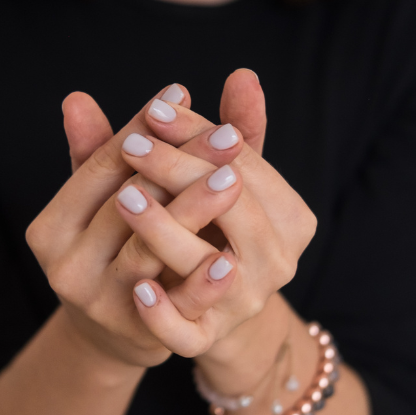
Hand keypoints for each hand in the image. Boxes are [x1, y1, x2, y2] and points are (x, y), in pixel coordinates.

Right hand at [27, 86, 248, 366]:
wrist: (113, 333)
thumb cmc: (112, 247)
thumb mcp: (102, 202)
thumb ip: (99, 154)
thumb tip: (77, 98)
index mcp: (51, 227)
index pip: (101, 166)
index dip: (141, 127)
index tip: (181, 93)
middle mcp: (65, 266)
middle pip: (126, 203)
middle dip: (179, 164)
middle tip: (225, 134)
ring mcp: (99, 304)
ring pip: (147, 250)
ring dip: (191, 212)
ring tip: (232, 179)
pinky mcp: (136, 336)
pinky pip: (170, 312)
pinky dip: (197, 288)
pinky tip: (227, 262)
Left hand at [115, 74, 316, 359]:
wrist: (215, 313)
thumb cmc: (213, 231)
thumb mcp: (219, 183)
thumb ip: (226, 135)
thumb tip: (244, 74)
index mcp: (291, 218)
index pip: (245, 164)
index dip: (200, 134)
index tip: (156, 109)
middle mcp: (278, 261)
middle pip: (232, 208)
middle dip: (180, 172)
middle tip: (132, 144)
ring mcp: (244, 304)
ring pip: (207, 268)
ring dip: (166, 232)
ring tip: (124, 198)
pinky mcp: (209, 340)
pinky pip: (189, 333)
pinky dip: (164, 314)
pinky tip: (137, 290)